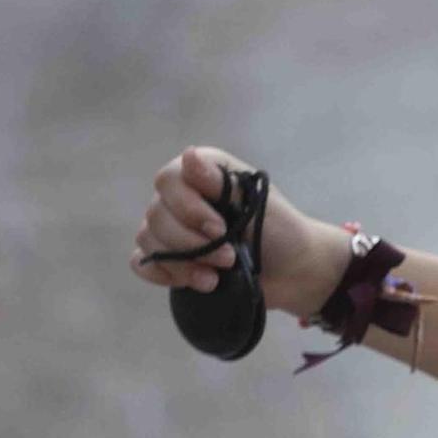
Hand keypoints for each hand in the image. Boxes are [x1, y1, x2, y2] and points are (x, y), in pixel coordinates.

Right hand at [128, 146, 347, 317]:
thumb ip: (221, 182)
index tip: (219, 229)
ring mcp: (172, 228)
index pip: (168, 181)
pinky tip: (195, 281)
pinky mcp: (171, 258)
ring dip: (183, 263)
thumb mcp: (257, 204)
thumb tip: (188, 155)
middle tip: (230, 258)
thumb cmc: (280, 231)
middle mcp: (180, 196)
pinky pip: (144, 262)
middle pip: (156, 215)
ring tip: (216, 278)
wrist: (293, 272)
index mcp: (201, 174)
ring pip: (148, 239)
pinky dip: (163, 274)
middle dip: (192, 244)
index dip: (188, 209)